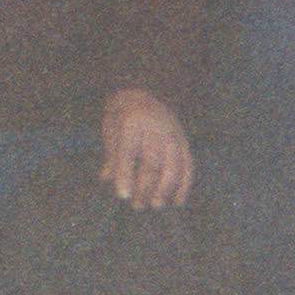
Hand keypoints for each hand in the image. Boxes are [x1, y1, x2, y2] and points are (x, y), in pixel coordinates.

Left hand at [99, 87, 193, 208]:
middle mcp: (155, 128)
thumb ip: (111, 155)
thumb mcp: (111, 128)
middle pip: (152, 162)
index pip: (128, 153)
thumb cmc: (122, 114)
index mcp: (132, 122)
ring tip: (155, 204)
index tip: (122, 196)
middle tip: (137, 205)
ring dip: (165, 189)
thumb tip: (106, 180)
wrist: (145, 89)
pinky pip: (188, 165)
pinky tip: (177, 201)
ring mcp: (173, 134)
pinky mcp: (184, 141)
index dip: (125, 175)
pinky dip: (184, 184)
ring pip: (172, 166)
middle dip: (145, 187)